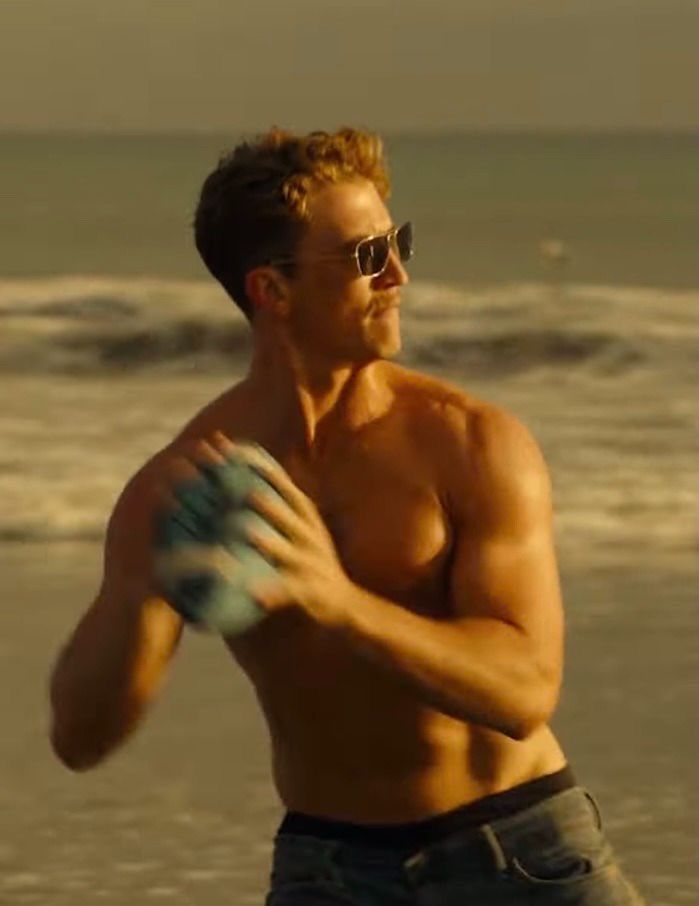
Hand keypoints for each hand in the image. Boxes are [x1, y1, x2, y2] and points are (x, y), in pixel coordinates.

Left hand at [211, 432, 353, 629]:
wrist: (345, 603)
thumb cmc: (311, 561)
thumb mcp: (301, 526)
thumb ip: (277, 504)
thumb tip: (243, 479)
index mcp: (304, 513)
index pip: (279, 481)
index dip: (254, 463)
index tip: (227, 447)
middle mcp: (309, 532)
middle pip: (284, 509)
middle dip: (255, 496)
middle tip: (226, 483)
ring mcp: (311, 561)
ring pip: (287, 549)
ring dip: (267, 541)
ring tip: (246, 532)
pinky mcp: (311, 589)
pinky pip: (289, 591)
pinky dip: (272, 592)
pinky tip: (253, 593)